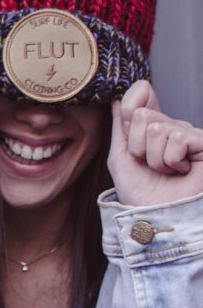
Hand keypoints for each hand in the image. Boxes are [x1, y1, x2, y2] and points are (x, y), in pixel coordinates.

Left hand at [108, 80, 202, 206]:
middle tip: (149, 164)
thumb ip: (120, 127)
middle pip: (141, 115)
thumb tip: (117, 98)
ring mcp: (190, 134)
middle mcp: (172, 125)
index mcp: (152, 125)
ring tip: (165, 171)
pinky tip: (181, 171)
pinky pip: (178, 138)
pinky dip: (171, 160)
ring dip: (154, 158)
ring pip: (157, 129)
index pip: (140, 92)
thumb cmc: (139, 190)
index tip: (130, 136)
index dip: (129, 110)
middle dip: (137, 146)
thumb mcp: (120, 156)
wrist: (154, 215)